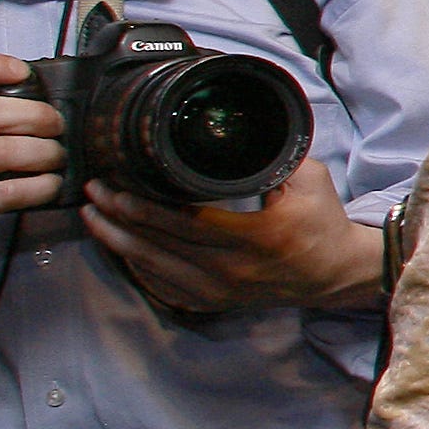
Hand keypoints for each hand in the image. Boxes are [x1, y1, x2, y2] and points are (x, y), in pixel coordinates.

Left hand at [81, 158, 383, 314]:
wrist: (334, 273)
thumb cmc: (322, 222)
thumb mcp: (310, 179)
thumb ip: (274, 154)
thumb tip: (237, 125)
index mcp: (257, 235)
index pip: (184, 221)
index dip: (143, 206)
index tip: (116, 186)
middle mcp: (233, 269)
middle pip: (158, 245)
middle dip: (118, 218)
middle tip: (94, 194)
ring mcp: (220, 291)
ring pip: (153, 269)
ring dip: (117, 243)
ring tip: (94, 218)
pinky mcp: (214, 303)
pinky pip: (162, 288)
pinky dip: (137, 267)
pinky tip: (121, 248)